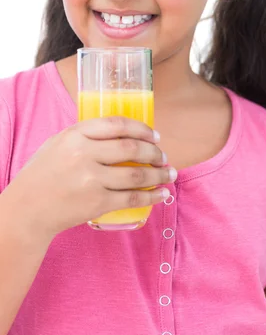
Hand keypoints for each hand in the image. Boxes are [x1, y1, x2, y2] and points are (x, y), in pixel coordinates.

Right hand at [3, 116, 174, 238]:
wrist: (27, 209)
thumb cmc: (44, 173)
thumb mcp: (60, 143)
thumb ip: (87, 135)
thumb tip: (124, 132)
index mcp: (76, 135)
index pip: (118, 124)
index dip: (142, 129)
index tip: (155, 135)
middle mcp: (84, 154)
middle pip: (132, 148)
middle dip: (155, 152)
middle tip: (164, 156)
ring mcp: (91, 180)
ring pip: (136, 174)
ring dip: (159, 174)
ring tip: (170, 174)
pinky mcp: (97, 203)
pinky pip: (132, 198)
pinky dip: (151, 196)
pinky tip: (162, 193)